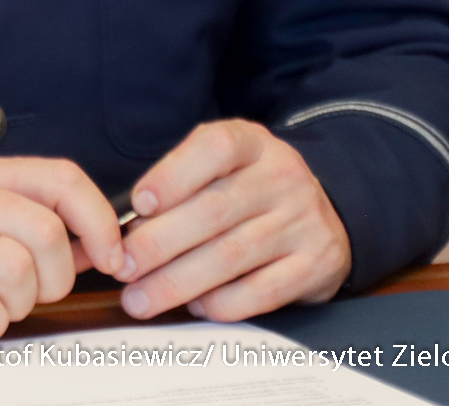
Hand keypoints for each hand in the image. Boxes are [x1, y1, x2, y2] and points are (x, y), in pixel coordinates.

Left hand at [114, 120, 349, 321]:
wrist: (325, 212)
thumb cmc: (253, 186)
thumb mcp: (225, 164)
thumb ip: (183, 183)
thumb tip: (132, 225)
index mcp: (253, 142)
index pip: (214, 148)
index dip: (173, 175)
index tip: (138, 204)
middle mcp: (282, 176)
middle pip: (214, 210)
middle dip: (159, 243)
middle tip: (123, 266)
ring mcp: (303, 221)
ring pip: (231, 255)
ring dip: (177, 281)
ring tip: (141, 297)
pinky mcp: (317, 265)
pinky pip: (262, 291)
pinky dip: (221, 302)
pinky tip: (194, 305)